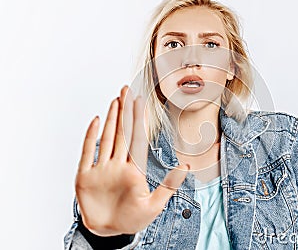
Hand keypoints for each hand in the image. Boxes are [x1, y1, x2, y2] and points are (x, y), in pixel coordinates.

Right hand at [75, 86, 188, 235]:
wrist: (108, 232)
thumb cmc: (131, 220)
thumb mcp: (154, 205)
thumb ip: (168, 185)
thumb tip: (186, 166)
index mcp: (134, 170)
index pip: (137, 140)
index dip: (138, 120)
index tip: (140, 102)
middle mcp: (117, 165)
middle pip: (122, 133)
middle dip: (124, 111)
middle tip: (126, 90)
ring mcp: (101, 169)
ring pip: (106, 138)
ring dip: (110, 119)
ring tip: (115, 100)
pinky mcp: (85, 176)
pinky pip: (87, 153)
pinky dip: (90, 137)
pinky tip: (96, 121)